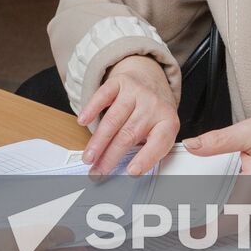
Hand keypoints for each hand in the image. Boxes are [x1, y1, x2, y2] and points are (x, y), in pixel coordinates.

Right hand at [77, 55, 178, 176]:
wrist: (150, 77)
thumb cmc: (153, 112)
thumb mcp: (160, 129)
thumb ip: (148, 148)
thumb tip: (127, 172)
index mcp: (168, 121)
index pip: (159, 142)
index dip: (145, 158)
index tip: (131, 172)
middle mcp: (153, 105)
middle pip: (129, 134)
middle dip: (110, 156)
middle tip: (98, 172)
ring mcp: (136, 92)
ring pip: (113, 119)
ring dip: (98, 141)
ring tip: (89, 158)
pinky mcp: (120, 82)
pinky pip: (103, 95)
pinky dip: (91, 109)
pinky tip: (83, 121)